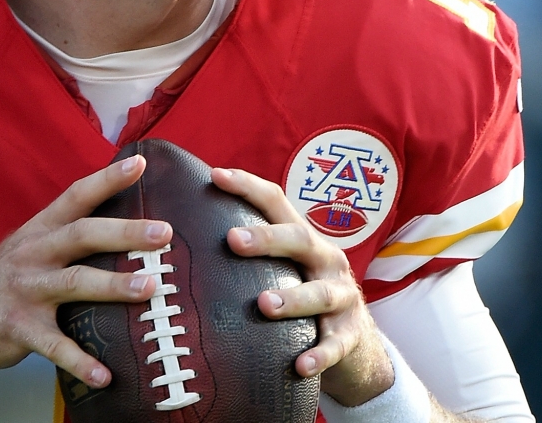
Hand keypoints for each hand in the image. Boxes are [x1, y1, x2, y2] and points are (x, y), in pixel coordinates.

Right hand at [0, 155, 170, 388]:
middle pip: (82, 234)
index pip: (76, 195)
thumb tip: (121, 227)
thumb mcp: (26, 247)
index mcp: (38, 230)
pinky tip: (105, 375)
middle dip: (125, 231)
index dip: (108, 178)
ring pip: (74, 283)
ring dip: (113, 285)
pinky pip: (54, 347)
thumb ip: (63, 236)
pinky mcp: (18, 329)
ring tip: (149, 289)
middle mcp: (33, 253)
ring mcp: (25, 291)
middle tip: (163, 232)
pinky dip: (80, 361)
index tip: (140, 163)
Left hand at [210, 167, 393, 406]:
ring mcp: (343, 296)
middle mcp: (326, 259)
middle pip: (299, 239)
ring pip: (320, 293)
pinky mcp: (351, 335)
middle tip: (232, 240)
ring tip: (264, 304)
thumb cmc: (303, 293)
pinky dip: (320, 355)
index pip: (276, 202)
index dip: (247, 186)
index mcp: (303, 238)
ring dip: (292, 298)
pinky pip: (336, 345)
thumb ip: (251, 251)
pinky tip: (300, 366)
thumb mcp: (285, 266)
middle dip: (267, 238)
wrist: (358, 344)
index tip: (214, 176)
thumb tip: (182, 230)